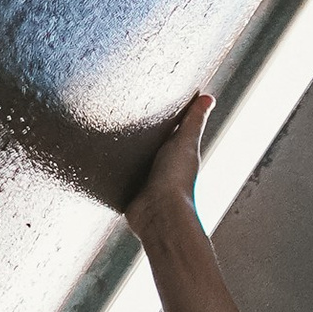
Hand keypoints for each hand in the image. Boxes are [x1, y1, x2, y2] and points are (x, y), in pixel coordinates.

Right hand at [126, 93, 212, 241]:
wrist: (156, 213)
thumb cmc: (175, 182)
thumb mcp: (185, 141)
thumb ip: (193, 120)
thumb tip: (208, 98)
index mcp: (179, 154)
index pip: (172, 131)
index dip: (166, 118)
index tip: (156, 101)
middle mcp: (163, 167)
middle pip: (151, 145)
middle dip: (141, 134)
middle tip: (126, 114)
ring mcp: (145, 179)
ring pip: (134, 159)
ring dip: (126, 152)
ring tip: (112, 134)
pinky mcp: (128, 190)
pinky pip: (119, 175)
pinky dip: (113, 170)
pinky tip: (104, 161)